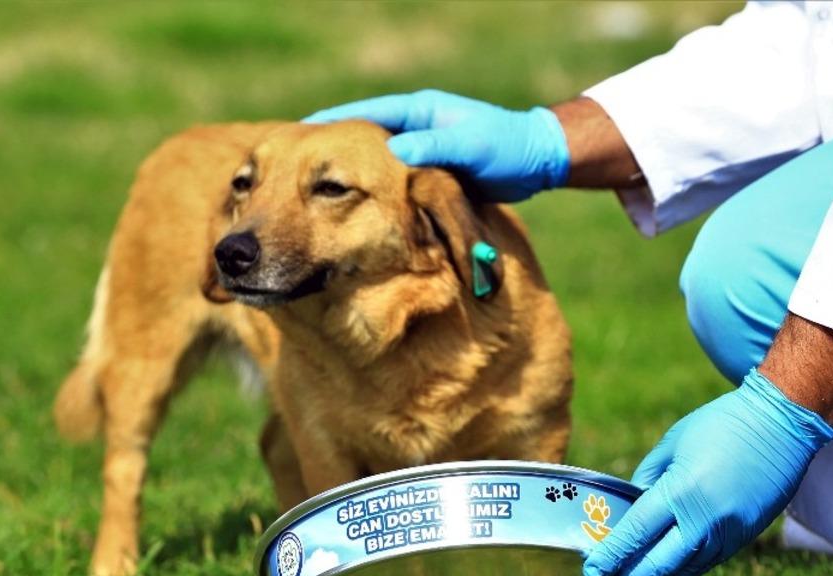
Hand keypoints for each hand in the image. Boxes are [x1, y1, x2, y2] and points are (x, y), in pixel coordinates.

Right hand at [304, 90, 569, 201]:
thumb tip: (391, 151)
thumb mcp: (469, 146)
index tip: (302, 130)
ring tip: (314, 187)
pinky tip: (354, 206)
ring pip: (376, 161)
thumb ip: (432, 147)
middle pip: (363, 136)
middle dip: (332, 147)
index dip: (333, 122)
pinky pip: (394, 181)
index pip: (366, 113)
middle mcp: (416, 128)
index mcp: (419, 111)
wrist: (536, 162)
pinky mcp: (429, 174)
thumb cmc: (505, 148)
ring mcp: (421, 150)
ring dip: (350, 173)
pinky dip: (374, 190)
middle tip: (296, 161)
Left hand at [582, 369, 832, 575]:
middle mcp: (704, 520)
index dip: (611, 557)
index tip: (591, 571)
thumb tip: (630, 509)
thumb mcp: (674, 443)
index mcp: (681, 492)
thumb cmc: (722, 425)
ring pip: (682, 574)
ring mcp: (726, 534)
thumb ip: (648, 479)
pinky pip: (703, 566)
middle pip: (657, 565)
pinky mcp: (742, 538)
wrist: (783, 426)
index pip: (636, 534)